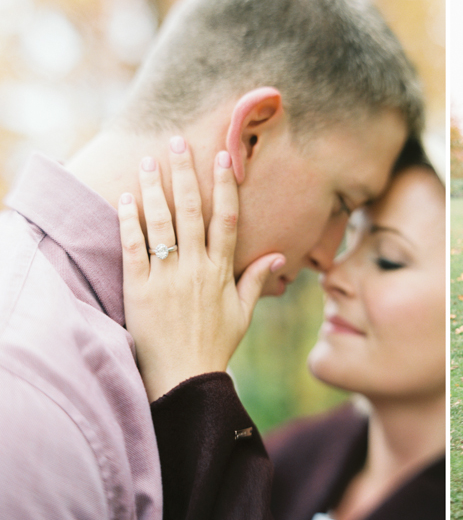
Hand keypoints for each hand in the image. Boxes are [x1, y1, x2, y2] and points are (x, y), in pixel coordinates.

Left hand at [117, 138, 284, 401]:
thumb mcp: (243, 313)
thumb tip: (279, 256)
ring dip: (153, 189)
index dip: (225, 186)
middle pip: (191, 211)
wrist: (184, 378)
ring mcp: (166, 277)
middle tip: (177, 142)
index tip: (223, 158)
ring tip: (147, 160)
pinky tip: (125, 198)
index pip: (227, 219)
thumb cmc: (215, 345)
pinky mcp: (139, 289)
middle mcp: (195, 268)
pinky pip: (132, 248)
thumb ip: (256, 280)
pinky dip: (129, 222)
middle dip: (185, 173)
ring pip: (160, 223)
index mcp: (221, 271)